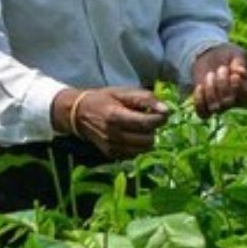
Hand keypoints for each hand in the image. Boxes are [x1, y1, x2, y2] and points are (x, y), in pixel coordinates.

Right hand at [51, 87, 169, 158]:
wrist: (79, 113)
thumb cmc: (105, 99)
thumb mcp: (125, 92)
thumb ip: (146, 99)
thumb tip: (166, 110)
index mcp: (115, 116)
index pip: (146, 123)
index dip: (160, 118)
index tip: (163, 112)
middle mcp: (112, 135)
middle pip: (147, 139)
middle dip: (153, 129)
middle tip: (148, 119)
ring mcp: (111, 147)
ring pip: (143, 149)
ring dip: (147, 138)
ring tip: (140, 127)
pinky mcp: (111, 154)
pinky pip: (134, 154)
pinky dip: (138, 146)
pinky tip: (132, 135)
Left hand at [191, 43, 246, 118]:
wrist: (211, 57)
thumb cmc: (229, 56)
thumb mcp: (237, 54)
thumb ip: (241, 62)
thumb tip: (240, 72)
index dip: (240, 89)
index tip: (234, 74)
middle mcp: (237, 102)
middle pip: (229, 102)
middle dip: (222, 84)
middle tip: (222, 68)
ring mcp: (221, 106)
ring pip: (215, 108)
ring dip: (210, 90)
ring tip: (211, 74)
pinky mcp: (207, 107)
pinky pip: (203, 113)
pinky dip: (199, 100)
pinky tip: (200, 86)